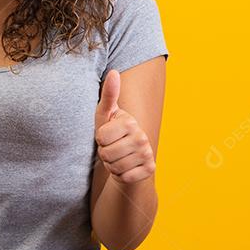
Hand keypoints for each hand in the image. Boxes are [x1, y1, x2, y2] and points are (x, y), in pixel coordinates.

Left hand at [94, 69, 154, 183]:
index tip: (107, 136)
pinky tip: (126, 167)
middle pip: (106, 154)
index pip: (100, 138)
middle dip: (105, 154)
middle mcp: (142, 137)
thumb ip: (108, 94)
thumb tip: (113, 72)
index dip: (99, 140)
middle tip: (112, 148)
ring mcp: (147, 154)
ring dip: (112, 165)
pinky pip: (124, 177)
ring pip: (115, 167)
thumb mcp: (105, 114)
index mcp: (129, 122)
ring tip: (118, 157)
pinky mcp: (150, 169)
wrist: (127, 157)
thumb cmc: (111, 133)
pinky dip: (121, 175)